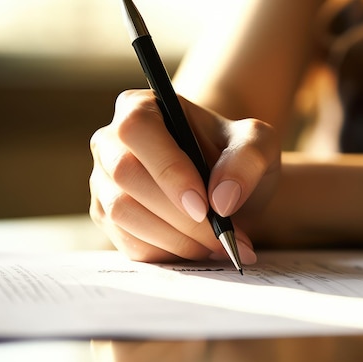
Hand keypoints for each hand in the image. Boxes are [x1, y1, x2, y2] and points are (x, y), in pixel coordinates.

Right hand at [89, 90, 279, 263]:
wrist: (226, 190)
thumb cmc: (235, 158)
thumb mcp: (259, 145)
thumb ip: (247, 159)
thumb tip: (221, 199)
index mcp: (143, 107)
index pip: (138, 129)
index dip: (168, 169)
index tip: (204, 206)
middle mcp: (111, 142)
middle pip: (126, 175)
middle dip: (178, 215)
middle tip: (221, 236)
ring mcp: (103, 182)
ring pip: (121, 213)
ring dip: (175, 239)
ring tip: (217, 244)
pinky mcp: (106, 219)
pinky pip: (127, 243)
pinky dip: (168, 254)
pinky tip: (199, 249)